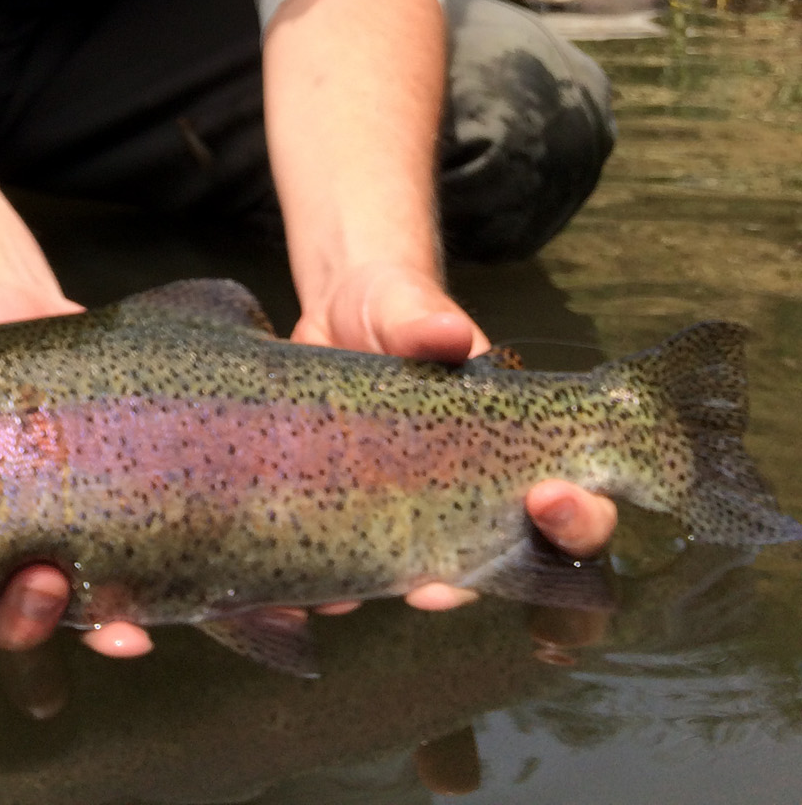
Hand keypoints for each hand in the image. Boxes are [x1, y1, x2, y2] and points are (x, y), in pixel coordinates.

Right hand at [0, 283, 153, 660]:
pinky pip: (107, 587)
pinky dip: (120, 616)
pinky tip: (137, 629)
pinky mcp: (93, 522)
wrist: (29, 318)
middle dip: (12, 616)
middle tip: (34, 581)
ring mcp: (44, 543)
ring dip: (65, 620)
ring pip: (50, 613)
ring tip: (71, 585)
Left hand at [292, 260, 616, 611]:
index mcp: (511, 436)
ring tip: (370, 596)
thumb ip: (426, 320)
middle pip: (513, 556)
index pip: (575, 492)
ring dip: (406, 594)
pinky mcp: (367, 510)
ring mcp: (421, 504)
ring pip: (435, 573)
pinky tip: (321, 592)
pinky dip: (349, 584)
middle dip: (485, 580)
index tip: (546, 499)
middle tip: (439, 586)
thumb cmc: (393, 307)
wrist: (333, 311)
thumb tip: (449, 332)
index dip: (579, 515)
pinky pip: (368, 564)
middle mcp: (477, 483)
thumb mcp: (407, 305)